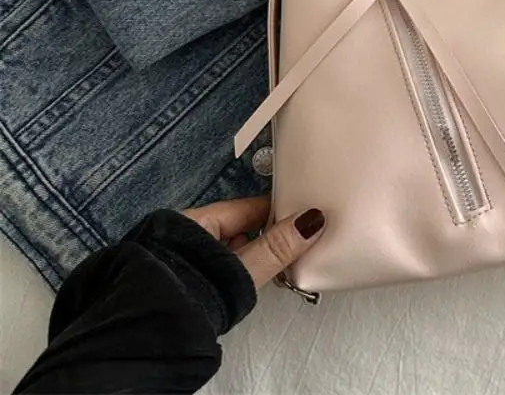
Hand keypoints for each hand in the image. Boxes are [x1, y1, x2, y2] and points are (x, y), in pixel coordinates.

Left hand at [182, 196, 325, 288]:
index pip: (250, 207)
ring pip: (233, 247)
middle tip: (299, 243)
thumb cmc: (186, 299)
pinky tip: (253, 279)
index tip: (305, 216)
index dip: (279, 211)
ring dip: (254, 255)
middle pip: (242, 227)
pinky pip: (224, 264)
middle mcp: (189, 234)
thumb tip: (310, 220)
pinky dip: (240, 269)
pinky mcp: (188, 278)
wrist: (151, 340)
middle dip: (268, 235)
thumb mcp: (240, 271)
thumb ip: (276, 247)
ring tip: (281, 264)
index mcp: (198, 221)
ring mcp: (187, 257)